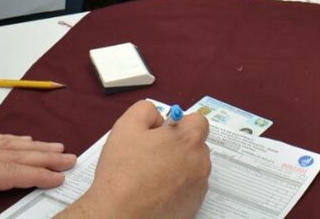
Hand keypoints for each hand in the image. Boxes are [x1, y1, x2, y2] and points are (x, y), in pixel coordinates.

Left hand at [0, 135, 75, 217]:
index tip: (59, 176)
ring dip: (32, 145)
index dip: (36, 174)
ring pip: (5, 144)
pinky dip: (11, 139)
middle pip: (14, 154)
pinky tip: (18, 139)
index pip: (9, 172)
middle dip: (44, 156)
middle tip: (70, 156)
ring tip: (54, 146)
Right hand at [63, 101, 210, 218]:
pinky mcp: (192, 207)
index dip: (179, 124)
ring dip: (178, 167)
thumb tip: (159, 117)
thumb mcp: (127, 126)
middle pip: (196, 145)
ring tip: (151, 176)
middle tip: (153, 154)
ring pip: (192, 168)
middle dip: (178, 146)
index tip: (164, 133)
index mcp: (189, 140)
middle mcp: (200, 163)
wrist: (119, 214)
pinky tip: (155, 191)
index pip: (198, 122)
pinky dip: (176, 188)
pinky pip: (188, 189)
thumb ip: (147, 110)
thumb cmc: (122, 172)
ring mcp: (198, 188)